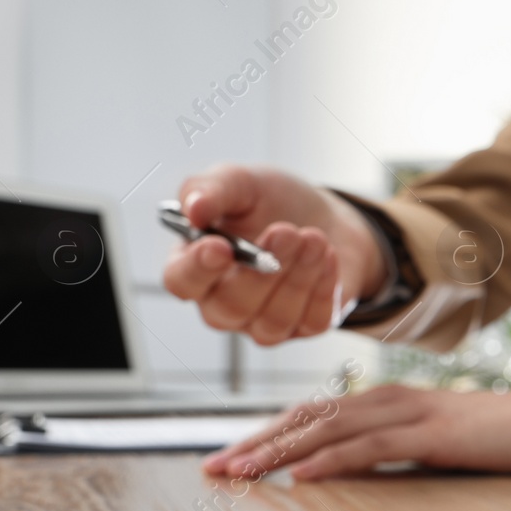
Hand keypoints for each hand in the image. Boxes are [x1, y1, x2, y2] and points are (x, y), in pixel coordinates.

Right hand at [162, 165, 385, 344]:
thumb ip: (211, 190)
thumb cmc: (272, 203)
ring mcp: (262, 321)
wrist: (325, 216)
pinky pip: (311, 321)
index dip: (197, 269)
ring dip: (297, 276)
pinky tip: (328, 256)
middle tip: (286, 231)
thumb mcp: (241, 183)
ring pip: (272, 320)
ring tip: (315, 237)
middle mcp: (223, 301)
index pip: (181, 281)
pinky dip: (323, 287)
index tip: (221, 247)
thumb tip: (193, 208)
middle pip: (229, 308)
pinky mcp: (303, 327)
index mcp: (196, 264)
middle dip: (261, 271)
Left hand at [202, 385, 510, 478]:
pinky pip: (370, 447)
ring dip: (279, 452)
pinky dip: (331, 460)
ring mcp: (409, 411)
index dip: (265, 436)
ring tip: (240, 473)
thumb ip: (387, 453)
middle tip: (213, 468)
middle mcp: (387, 399)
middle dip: (256, 443)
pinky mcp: (432, 432)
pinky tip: (301, 476)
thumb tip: (343, 477)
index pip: (310, 416)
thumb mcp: (429, 446)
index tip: (228, 461)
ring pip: (328, 428)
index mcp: (383, 403)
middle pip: (306, 417)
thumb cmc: (493, 441)